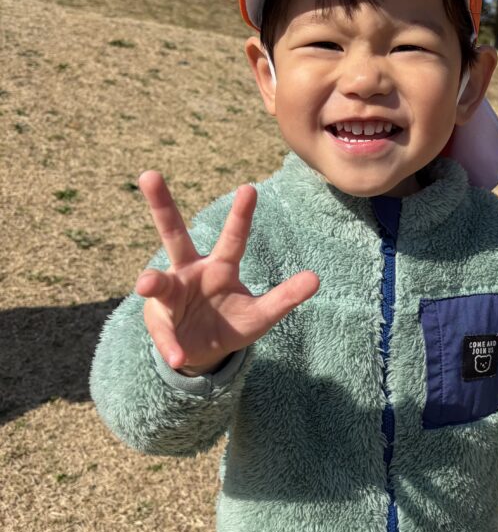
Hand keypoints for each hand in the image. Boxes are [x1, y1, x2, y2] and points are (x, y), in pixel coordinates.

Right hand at [135, 171, 319, 374]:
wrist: (203, 353)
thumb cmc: (231, 324)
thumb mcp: (262, 315)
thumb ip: (285, 297)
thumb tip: (316, 278)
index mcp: (220, 267)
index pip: (233, 238)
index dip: (241, 215)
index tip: (250, 188)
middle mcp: (190, 272)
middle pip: (174, 235)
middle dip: (161, 206)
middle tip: (149, 175)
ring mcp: (170, 295)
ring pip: (156, 280)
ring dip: (151, 281)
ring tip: (147, 284)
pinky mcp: (160, 322)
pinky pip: (165, 334)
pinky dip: (172, 347)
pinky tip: (178, 357)